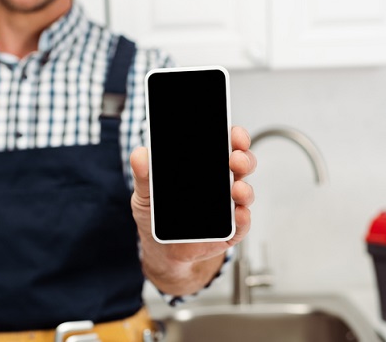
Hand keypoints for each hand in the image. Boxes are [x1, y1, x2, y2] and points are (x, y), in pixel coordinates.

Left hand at [130, 126, 256, 293]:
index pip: (224, 144)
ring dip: (245, 189)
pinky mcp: (230, 230)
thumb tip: (140, 154)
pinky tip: (238, 213)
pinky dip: (242, 218)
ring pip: (245, 192)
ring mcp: (227, 207)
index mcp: (204, 167)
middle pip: (241, 164)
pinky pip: (242, 223)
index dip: (234, 136)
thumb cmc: (156, 216)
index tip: (234, 133)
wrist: (159, 250)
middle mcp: (221, 183)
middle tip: (235, 158)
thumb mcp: (145, 193)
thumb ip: (143, 175)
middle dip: (243, 158)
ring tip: (237, 188)